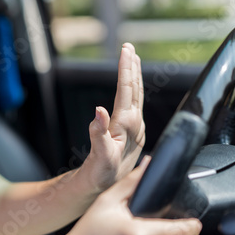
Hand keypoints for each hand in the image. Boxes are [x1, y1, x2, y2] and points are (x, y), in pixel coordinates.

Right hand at [57, 157, 201, 234]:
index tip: (197, 224)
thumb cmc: (90, 228)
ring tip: (164, 227)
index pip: (177, 232)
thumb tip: (148, 164)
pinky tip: (145, 233)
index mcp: (139, 232)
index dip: (191, 227)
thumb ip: (131, 182)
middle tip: (183, 223)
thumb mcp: (108, 200)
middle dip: (181, 231)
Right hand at [82, 43, 145, 190]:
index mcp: (127, 124)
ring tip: (131, 58)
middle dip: (131, 65)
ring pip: (136, 94)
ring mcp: (135, 126)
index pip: (126, 89)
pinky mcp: (131, 130)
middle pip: (134, 88)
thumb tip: (99, 110)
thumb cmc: (102, 173)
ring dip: (133, 74)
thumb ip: (99, 133)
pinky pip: (133, 102)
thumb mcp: (100, 155)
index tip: (125, 50)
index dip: (125, 68)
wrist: (108, 187)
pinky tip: (130, 86)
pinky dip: (131, 88)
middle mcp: (134, 122)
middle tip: (128, 46)